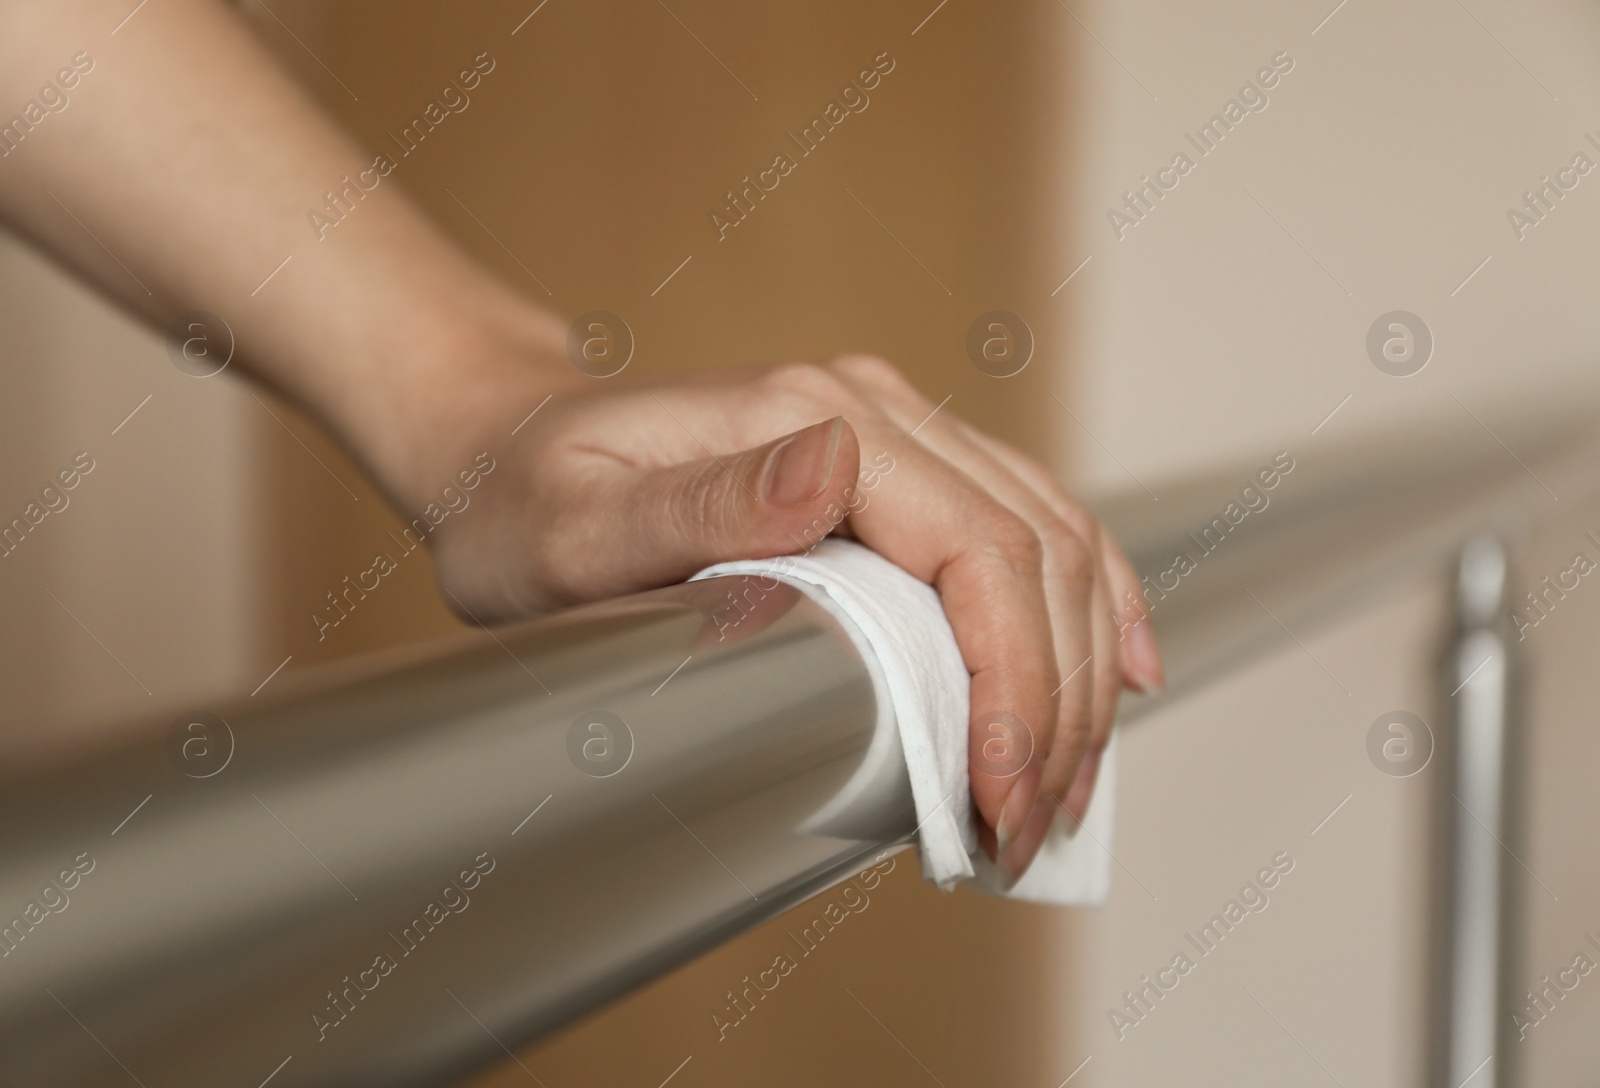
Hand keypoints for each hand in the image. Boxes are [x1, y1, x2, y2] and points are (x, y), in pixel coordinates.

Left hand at [425, 353, 1163, 879]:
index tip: (1002, 799)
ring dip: (1077, 674)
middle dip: (1054, 705)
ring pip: (1053, 541)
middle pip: (1035, 552)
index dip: (1015, 681)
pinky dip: (1085, 607)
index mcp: (813, 414)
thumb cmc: (525, 502)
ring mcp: (896, 431)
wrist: (510, 451)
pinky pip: (1027, 527)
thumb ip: (699, 507)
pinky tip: (1113, 671)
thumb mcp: (576, 524)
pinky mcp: (899, 468)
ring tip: (1060, 793)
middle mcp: (875, 410)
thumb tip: (835, 471)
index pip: (977, 547)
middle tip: (1028, 831)